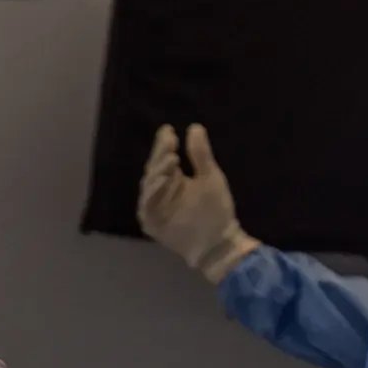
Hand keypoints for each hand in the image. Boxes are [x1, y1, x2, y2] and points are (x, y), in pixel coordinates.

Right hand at [137, 124, 258, 283]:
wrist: (219, 241)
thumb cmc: (217, 210)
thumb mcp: (211, 178)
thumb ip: (201, 155)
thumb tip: (194, 127)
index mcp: (173, 178)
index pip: (164, 157)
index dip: (164, 144)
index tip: (169, 130)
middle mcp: (161, 190)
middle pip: (154, 168)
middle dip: (161, 154)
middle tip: (169, 141)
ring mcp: (154, 206)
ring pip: (149, 184)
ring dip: (159, 170)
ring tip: (172, 158)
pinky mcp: (152, 221)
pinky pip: (148, 204)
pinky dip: (154, 192)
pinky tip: (164, 180)